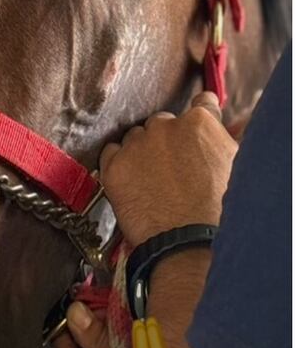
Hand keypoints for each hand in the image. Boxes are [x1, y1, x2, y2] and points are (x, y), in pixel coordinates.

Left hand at [99, 92, 236, 246]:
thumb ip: (228, 141)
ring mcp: (136, 145)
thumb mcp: (237, 167)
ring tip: (154, 181)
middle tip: (173, 167)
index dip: (199, 117)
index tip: (194, 126)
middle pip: (162, 123)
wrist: (188, 242)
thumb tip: (232, 126)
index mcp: (200, 123)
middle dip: (167, 140)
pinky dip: (119, 164)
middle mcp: (165, 127)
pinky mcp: (114, 166)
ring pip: (135, 138)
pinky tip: (133, 182)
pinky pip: (111, 153)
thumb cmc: (219, 211)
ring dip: (141, 152)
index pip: (200, 105)